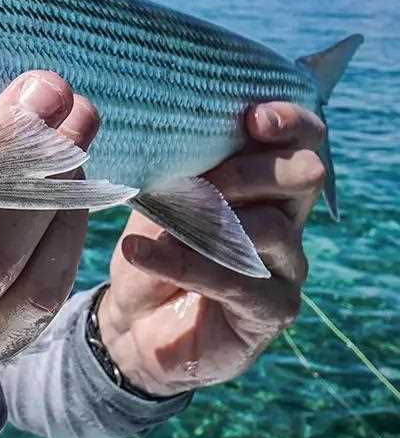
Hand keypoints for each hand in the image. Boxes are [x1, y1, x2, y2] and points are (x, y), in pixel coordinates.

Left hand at [100, 102, 325, 395]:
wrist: (134, 320)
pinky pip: (237, 280)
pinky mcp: (273, 310)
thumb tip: (170, 127)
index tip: (253, 118)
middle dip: (250, 169)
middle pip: (302, 175)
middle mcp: (287, 218)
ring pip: (272, 229)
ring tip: (157, 221)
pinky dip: (183, 262)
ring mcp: (287, 267)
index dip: (288, 122)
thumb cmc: (153, 245)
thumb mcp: (159, 195)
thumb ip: (179, 164)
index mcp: (264, 179)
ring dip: (209, 220)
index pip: (303, 138)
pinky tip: (138, 251)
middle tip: (203, 180)